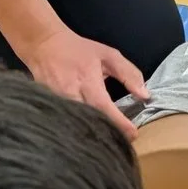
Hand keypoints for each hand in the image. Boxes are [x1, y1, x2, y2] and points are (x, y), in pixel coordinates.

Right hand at [21, 26, 149, 139]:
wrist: (42, 45)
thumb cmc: (78, 50)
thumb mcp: (108, 55)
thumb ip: (128, 73)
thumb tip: (145, 95)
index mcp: (88, 83)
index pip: (105, 108)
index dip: (119, 124)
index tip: (134, 134)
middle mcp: (71, 96)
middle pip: (90, 122)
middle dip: (107, 134)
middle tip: (123, 142)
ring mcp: (57, 104)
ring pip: (77, 126)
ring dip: (92, 135)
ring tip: (108, 143)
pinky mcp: (48, 108)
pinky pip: (65, 123)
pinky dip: (78, 130)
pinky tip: (88, 136)